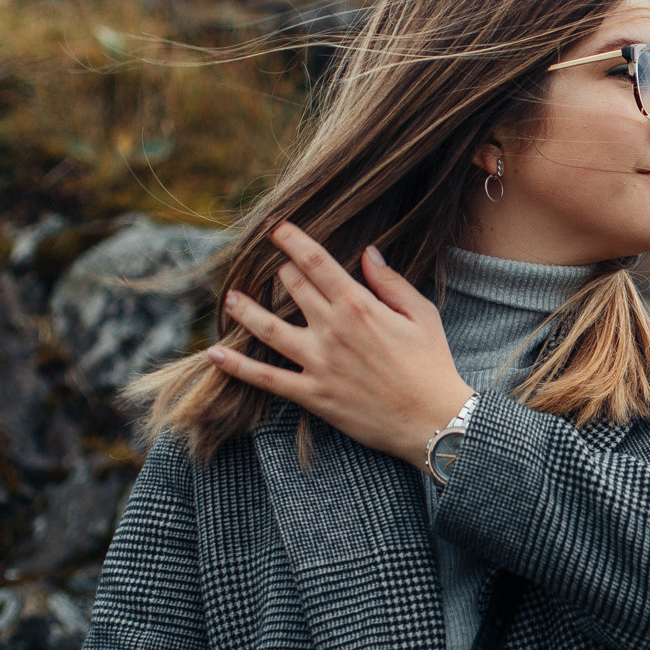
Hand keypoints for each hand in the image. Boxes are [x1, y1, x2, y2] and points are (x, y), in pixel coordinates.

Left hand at [208, 222, 472, 464]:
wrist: (433, 420)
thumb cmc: (432, 365)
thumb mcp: (421, 314)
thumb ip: (390, 282)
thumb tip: (368, 253)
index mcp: (359, 305)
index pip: (315, 261)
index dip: (292, 240)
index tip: (277, 228)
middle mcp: (332, 329)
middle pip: (291, 287)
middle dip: (279, 272)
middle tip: (272, 267)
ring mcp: (318, 363)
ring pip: (268, 329)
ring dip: (245, 311)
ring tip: (230, 299)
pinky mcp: (312, 394)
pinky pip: (266, 379)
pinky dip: (237, 366)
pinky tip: (215, 353)